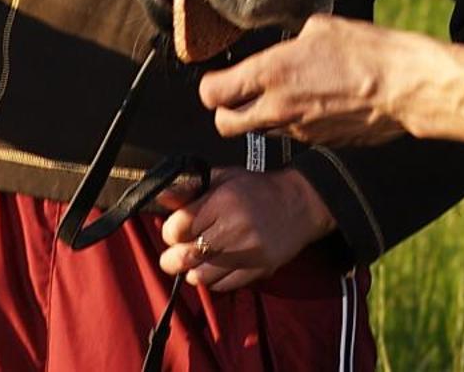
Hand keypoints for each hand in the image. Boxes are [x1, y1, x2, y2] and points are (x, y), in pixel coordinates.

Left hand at [156, 167, 335, 291]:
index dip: (170, 232)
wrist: (301, 204)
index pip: (178, 227)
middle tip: (173, 257)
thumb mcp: (224, 178)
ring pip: (202, 276)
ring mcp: (248, 251)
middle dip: (172, 260)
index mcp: (223, 201)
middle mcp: (235, 227)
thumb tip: (162, 198)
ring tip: (197, 262)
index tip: (175, 232)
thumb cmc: (258, 189)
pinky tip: (216, 268)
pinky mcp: (259, 269)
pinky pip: (223, 286)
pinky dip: (213, 281)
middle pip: (186, 256)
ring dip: (193, 272)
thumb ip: (191, 188)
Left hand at [198, 14, 432, 146]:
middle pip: (225, 124)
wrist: (403, 87)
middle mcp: (277, 107)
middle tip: (235, 95)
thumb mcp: (321, 28)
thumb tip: (289, 45)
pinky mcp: (320, 142)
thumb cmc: (367, 51)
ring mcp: (298, 130)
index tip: (217, 78)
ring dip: (259, 118)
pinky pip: (292, 135)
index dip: (210, 86)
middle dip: (224, 111)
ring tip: (281, 95)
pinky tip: (313, 103)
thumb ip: (293, 41)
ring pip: (258, 132)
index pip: (213, 93)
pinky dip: (292, 123)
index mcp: (271, 74)